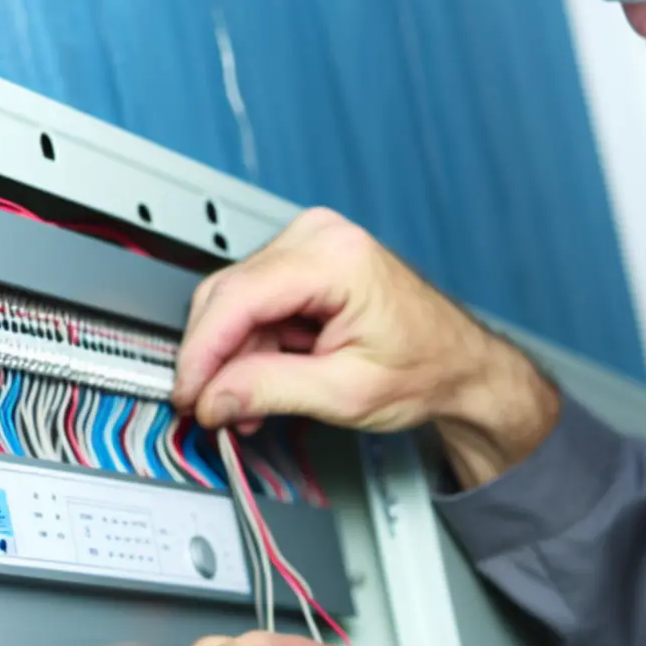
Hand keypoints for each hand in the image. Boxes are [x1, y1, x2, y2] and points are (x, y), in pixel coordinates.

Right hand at [172, 207, 560, 487]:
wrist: (458, 364)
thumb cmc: (427, 367)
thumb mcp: (346, 392)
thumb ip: (272, 391)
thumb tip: (214, 396)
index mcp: (336, 258)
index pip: (239, 297)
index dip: (202, 351)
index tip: (187, 392)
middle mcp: (319, 237)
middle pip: (229, 295)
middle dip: (216, 358)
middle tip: (211, 408)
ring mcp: (312, 246)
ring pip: (237, 303)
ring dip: (235, 358)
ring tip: (247, 407)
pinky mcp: (307, 264)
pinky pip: (256, 305)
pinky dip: (252, 347)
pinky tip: (261, 383)